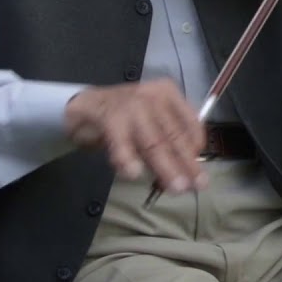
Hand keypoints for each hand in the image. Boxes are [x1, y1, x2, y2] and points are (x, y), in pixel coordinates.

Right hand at [64, 79, 208, 193]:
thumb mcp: (150, 125)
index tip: (198, 171)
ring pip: (153, 141)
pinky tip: (133, 173)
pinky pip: (121, 141)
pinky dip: (127, 158)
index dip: (196, 150)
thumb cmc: (123, 118)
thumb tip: (185, 173)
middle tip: (195, 186)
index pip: (190, 123)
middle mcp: (153, 97)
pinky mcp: (109, 115)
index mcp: (168, 94)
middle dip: (186, 163)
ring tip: (175, 187)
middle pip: (173, 135)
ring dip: (166, 166)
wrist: (84, 105)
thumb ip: (165, 144)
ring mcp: (131, 105)